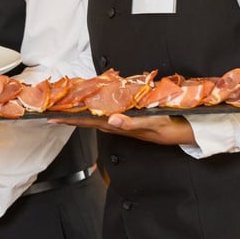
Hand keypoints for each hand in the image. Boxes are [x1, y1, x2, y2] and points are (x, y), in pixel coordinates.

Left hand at [49, 112, 194, 145]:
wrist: (189, 131)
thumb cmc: (171, 127)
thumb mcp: (153, 125)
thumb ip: (132, 124)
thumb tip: (111, 121)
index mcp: (120, 127)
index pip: (90, 122)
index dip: (71, 120)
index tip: (52, 118)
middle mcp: (119, 126)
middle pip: (89, 121)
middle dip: (70, 118)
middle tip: (50, 114)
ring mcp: (125, 123)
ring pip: (97, 118)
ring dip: (81, 115)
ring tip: (65, 111)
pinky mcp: (132, 119)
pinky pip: (109, 114)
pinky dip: (97, 109)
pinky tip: (93, 106)